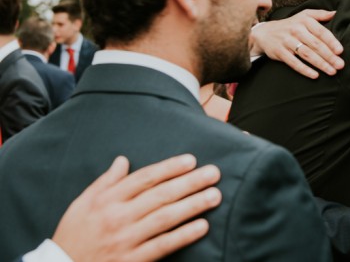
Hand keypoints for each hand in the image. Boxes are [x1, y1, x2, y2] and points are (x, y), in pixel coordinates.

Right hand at [53, 154, 221, 261]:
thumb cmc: (73, 235)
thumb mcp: (82, 204)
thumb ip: (105, 182)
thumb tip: (122, 160)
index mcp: (106, 200)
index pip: (144, 179)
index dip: (169, 168)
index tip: (191, 160)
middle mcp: (117, 217)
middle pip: (160, 195)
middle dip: (190, 182)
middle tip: (214, 173)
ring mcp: (126, 240)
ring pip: (165, 218)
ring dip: (193, 205)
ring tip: (215, 195)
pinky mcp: (132, 261)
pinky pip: (162, 246)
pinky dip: (183, 236)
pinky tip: (202, 226)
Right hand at [250, 9, 344, 78]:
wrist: (266, 33)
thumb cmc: (291, 25)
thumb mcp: (304, 15)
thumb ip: (321, 14)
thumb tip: (337, 13)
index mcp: (304, 20)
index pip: (321, 31)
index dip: (331, 41)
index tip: (340, 51)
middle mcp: (296, 30)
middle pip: (315, 44)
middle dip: (329, 56)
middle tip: (340, 65)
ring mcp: (287, 41)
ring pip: (306, 54)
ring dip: (320, 64)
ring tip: (332, 71)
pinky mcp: (279, 52)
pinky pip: (293, 62)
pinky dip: (304, 69)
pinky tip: (315, 75)